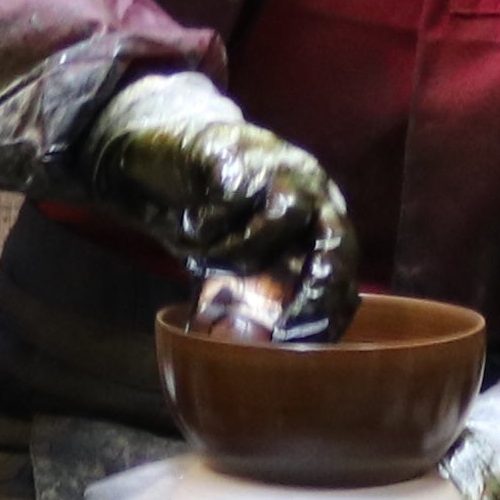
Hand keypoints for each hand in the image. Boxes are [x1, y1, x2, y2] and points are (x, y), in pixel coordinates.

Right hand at [79, 72, 357, 341]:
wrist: (157, 150)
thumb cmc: (205, 214)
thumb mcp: (235, 261)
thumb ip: (262, 291)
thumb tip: (277, 351)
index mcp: (317, 220)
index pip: (343, 267)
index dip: (331, 308)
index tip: (305, 342)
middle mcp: (309, 190)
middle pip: (337, 238)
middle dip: (317, 288)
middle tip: (286, 327)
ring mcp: (277, 164)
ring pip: (285, 215)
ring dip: (239, 249)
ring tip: (204, 247)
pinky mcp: (238, 148)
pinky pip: (233, 193)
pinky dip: (208, 218)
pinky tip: (189, 213)